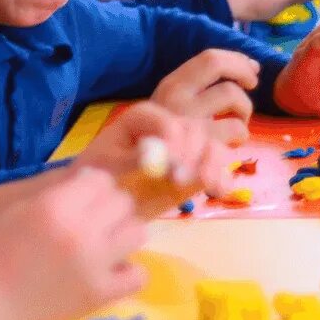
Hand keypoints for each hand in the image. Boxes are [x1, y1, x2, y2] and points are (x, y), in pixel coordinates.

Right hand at [0, 169, 147, 319]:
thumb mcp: (19, 211)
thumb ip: (57, 196)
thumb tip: (91, 182)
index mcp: (56, 206)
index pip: (102, 179)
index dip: (94, 187)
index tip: (85, 199)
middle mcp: (80, 231)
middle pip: (123, 201)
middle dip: (110, 207)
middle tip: (95, 222)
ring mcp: (94, 265)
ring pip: (138, 231)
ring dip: (124, 233)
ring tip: (106, 244)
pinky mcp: (100, 295)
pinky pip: (138, 274)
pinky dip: (128, 271)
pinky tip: (110, 272)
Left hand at [71, 101, 234, 215]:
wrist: (101, 200)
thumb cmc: (97, 176)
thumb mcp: (106, 165)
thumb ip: (130, 158)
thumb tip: (155, 153)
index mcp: (143, 118)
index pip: (166, 120)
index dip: (173, 137)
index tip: (171, 161)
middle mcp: (168, 128)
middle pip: (194, 128)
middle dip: (193, 152)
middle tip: (180, 179)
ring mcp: (184, 148)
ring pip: (211, 144)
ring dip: (213, 162)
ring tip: (206, 184)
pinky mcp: (195, 170)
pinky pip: (217, 168)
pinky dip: (222, 178)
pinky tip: (218, 191)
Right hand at [150, 49, 257, 144]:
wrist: (140, 180)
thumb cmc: (168, 145)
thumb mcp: (174, 110)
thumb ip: (203, 90)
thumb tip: (251, 67)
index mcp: (170, 86)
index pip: (208, 58)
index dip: (236, 60)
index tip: (252, 69)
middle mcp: (175, 97)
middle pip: (218, 65)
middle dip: (242, 71)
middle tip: (252, 84)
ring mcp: (188, 118)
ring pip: (233, 96)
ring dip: (244, 110)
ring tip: (236, 127)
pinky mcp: (201, 143)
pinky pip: (237, 129)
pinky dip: (241, 136)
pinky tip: (230, 146)